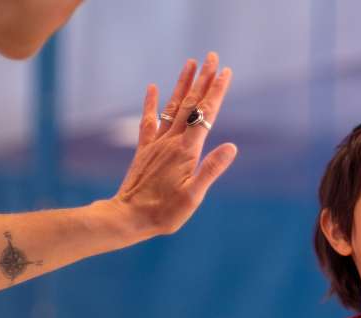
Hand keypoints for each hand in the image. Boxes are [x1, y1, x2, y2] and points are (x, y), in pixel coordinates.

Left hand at [101, 52, 236, 240]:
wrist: (128, 218)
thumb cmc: (165, 212)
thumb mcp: (195, 195)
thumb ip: (212, 169)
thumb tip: (232, 146)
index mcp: (186, 151)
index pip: (206, 115)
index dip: (217, 92)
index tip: (226, 72)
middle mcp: (171, 142)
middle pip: (190, 104)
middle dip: (203, 79)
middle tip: (212, 57)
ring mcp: (157, 144)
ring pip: (172, 107)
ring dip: (182, 84)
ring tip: (190, 63)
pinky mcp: (145, 150)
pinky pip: (149, 121)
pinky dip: (151, 103)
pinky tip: (153, 87)